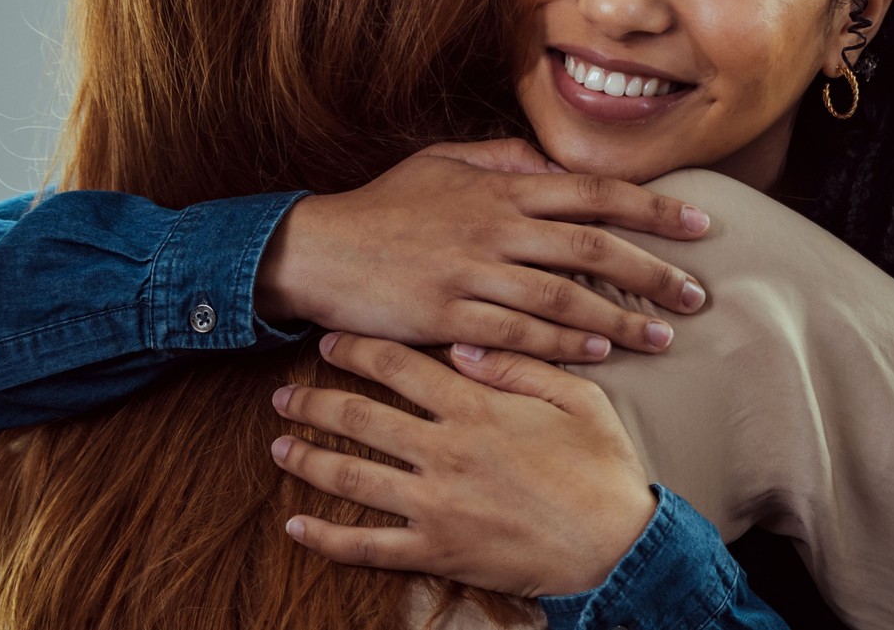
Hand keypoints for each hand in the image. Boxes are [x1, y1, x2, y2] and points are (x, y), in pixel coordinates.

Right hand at [255, 138, 709, 362]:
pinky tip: (599, 354)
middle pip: (593, 247)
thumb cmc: (385, 205)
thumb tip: (555, 158)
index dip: (654, 207)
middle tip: (698, 295)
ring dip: (620, 319)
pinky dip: (562, 346)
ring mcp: (472, 274)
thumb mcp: (443, 162)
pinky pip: (517, 335)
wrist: (316, 249)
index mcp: (503, 189)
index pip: (596, 193)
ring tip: (663, 336)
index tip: (700, 224)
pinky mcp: (446, 316)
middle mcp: (496, 228)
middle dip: (654, 272)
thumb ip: (505, 158)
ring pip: (564, 298)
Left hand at [272, 332, 656, 596]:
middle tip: (284, 394)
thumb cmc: (603, 466)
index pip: (400, 366)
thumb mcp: (576, 396)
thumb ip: (517, 366)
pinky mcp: (435, 552)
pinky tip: (295, 526)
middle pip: (360, 417)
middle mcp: (445, 451)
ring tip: (278, 447)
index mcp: (477, 407)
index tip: (330, 341)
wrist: (615, 545)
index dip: (358, 349)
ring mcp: (434, 504)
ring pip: (349, 477)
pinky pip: (365, 546)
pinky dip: (324, 537)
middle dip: (314, 401)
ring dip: (306, 459)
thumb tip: (461, 344)